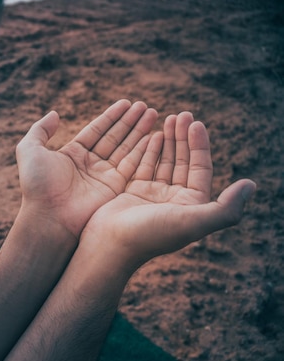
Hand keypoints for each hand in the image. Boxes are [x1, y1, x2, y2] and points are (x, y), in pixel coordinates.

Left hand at [16, 99, 157, 238]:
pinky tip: (154, 134)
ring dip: (140, 131)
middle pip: (114, 137)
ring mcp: (104, 177)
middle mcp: (90, 164)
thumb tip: (54, 113)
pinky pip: (132, 165)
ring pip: (126, 148)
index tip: (127, 102)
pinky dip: (143, 150)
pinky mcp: (115, 188)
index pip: (96, 130)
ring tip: (153, 113)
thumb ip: (40, 130)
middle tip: (145, 105)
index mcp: (72, 154)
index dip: (112, 116)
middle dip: (130, 121)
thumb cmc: (38, 184)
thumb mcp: (30, 150)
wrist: (49, 216)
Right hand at [81, 112, 255, 273]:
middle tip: (181, 114)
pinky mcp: (133, 192)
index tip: (195, 123)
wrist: (110, 246)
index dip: (200, 145)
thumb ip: (226, 207)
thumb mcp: (194, 221)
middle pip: (183, 162)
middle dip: (183, 138)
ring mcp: (153, 196)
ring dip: (168, 140)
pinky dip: (149, 150)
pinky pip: (144, 165)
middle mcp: (174, 200)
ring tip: (167, 117)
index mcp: (191, 206)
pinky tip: (151, 135)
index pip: (200, 169)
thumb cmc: (151, 234)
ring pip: (164, 161)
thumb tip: (251, 184)